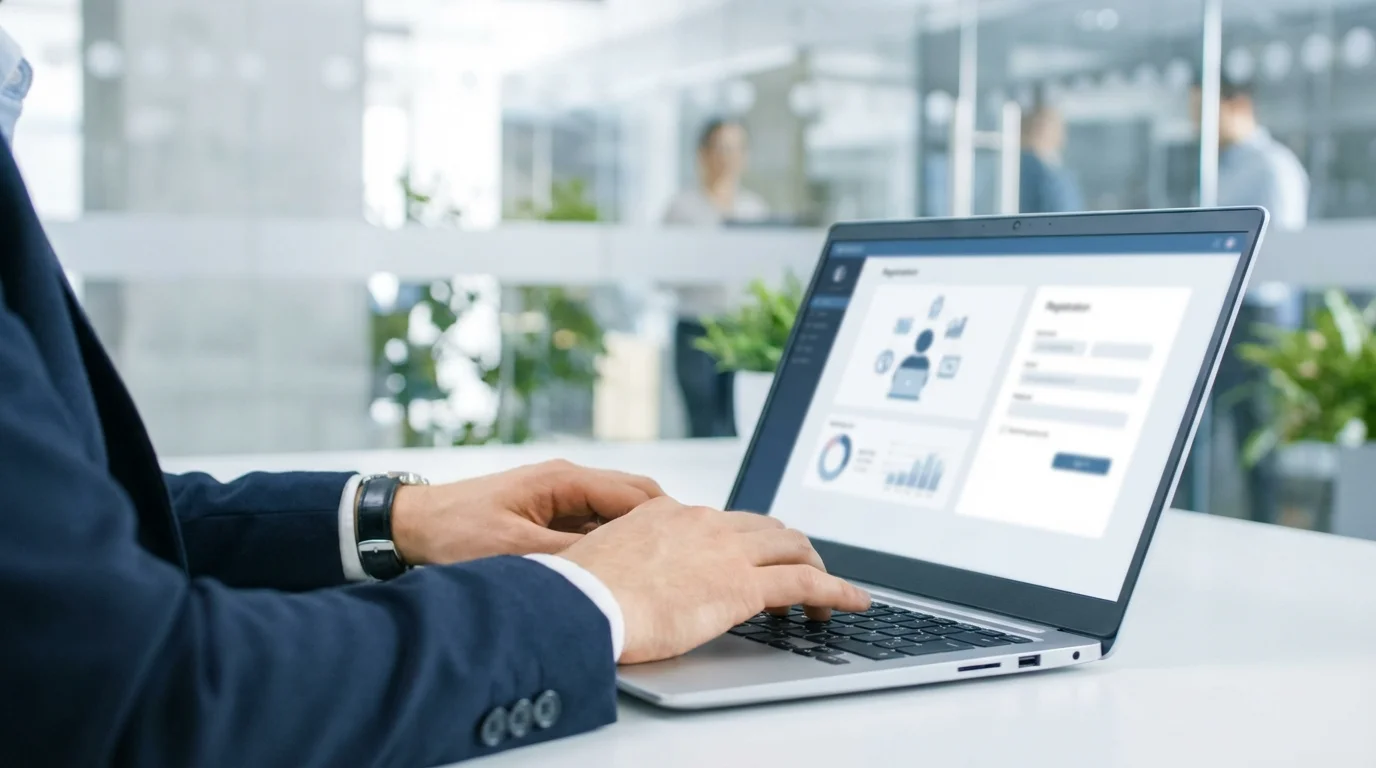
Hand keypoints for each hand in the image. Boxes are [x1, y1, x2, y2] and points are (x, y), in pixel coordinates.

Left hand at [390, 460, 664, 564]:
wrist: (410, 526)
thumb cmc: (453, 533)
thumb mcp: (516, 551)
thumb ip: (571, 556)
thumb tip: (619, 566)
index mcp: (564, 479)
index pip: (637, 494)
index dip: (668, 521)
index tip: (688, 548)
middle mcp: (567, 480)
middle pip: (635, 498)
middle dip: (661, 527)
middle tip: (682, 562)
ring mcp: (559, 496)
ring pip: (616, 512)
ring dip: (636, 537)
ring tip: (657, 569)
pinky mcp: (548, 513)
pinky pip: (594, 524)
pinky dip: (612, 543)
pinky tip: (619, 570)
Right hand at [559, 497, 870, 664]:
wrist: (582, 604)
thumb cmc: (580, 595)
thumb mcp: (604, 563)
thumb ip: (628, 560)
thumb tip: (627, 579)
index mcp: (668, 514)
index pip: (723, 520)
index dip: (747, 540)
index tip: (753, 556)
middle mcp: (703, 522)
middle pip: (766, 527)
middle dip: (789, 549)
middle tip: (799, 571)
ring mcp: (727, 550)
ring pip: (793, 548)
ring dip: (815, 568)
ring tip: (827, 594)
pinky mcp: (744, 585)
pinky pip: (808, 582)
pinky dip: (838, 591)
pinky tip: (853, 603)